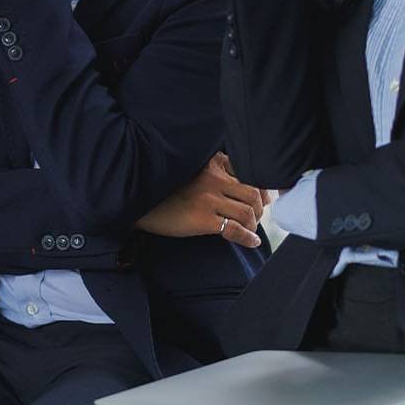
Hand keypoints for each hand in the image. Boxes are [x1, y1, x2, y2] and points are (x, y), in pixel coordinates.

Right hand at [135, 152, 266, 247]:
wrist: (140, 203)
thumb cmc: (166, 189)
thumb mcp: (191, 172)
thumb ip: (215, 173)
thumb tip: (247, 190)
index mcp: (211, 163)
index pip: (248, 173)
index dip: (262, 188)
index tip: (264, 199)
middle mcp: (212, 178)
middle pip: (253, 193)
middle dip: (259, 209)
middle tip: (255, 217)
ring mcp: (208, 198)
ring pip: (247, 211)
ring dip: (253, 223)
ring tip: (248, 229)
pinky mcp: (203, 218)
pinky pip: (235, 229)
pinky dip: (247, 238)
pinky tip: (250, 242)